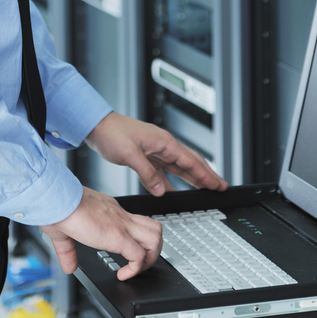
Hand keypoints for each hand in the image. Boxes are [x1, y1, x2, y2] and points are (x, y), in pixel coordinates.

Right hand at [40, 186, 161, 279]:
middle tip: (139, 263)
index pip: (135, 222)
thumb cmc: (59, 208)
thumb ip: (68, 251)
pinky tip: (122, 274)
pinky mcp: (118, 236)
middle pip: (154, 228)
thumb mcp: (63, 232)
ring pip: (155, 238)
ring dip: (150, 259)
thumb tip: (69, 266)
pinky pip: (139, 256)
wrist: (58, 201)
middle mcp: (120, 216)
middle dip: (153, 250)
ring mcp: (122, 225)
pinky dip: (135, 269)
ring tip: (135, 269)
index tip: (126, 254)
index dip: (136, 240)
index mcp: (109, 211)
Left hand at [85, 112, 228, 195]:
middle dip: (206, 175)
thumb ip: (147, 173)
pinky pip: (163, 172)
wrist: (97, 126)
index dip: (206, 174)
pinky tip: (172, 191)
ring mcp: (155, 151)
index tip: (218, 184)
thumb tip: (161, 191)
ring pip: (179, 167)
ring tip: (204, 188)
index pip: (190, 161)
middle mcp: (162, 145)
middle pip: (190, 162)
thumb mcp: (130, 154)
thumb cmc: (113, 133)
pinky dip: (171, 182)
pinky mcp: (145, 157)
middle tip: (220, 187)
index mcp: (163, 142)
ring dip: (192, 178)